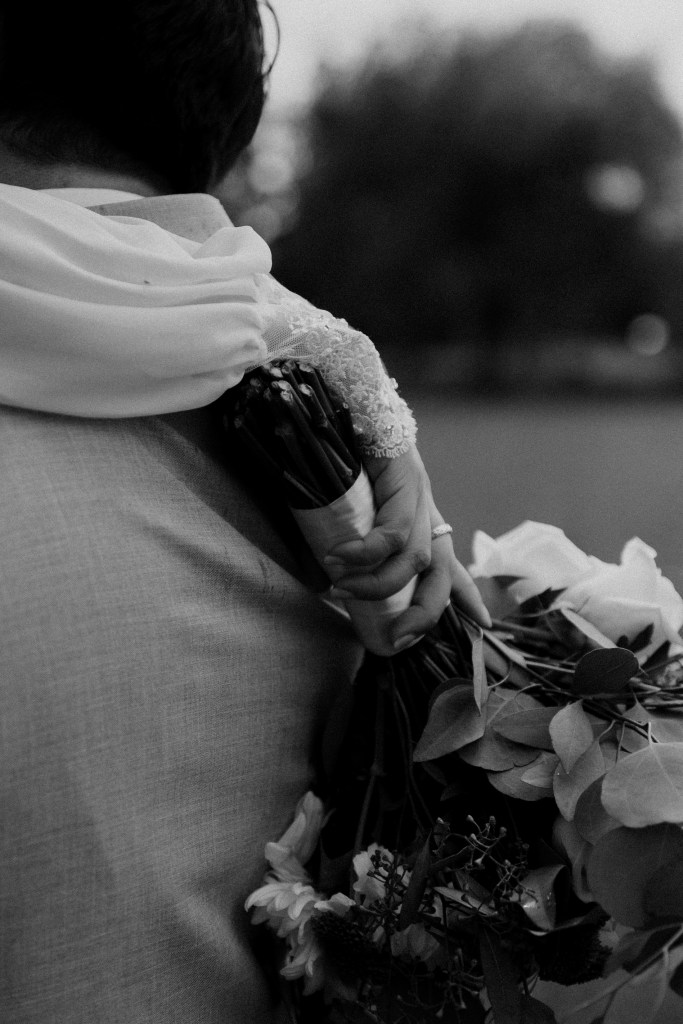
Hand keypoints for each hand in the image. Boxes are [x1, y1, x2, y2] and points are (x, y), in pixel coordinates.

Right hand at [324, 447, 490, 648]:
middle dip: (425, 613)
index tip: (485, 624)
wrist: (344, 394)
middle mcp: (424, 509)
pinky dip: (365, 554)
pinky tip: (339, 558)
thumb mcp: (347, 504)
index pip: (449, 562)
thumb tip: (321, 578)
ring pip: (416, 560)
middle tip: (397, 638)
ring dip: (376, 584)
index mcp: (417, 517)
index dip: (467, 596)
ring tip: (341, 585)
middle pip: (442, 573)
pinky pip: (394, 533)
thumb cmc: (338, 449)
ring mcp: (418, 495)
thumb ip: (343, 537)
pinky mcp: (405, 481)